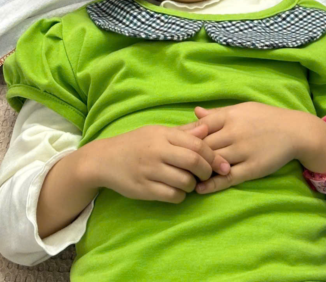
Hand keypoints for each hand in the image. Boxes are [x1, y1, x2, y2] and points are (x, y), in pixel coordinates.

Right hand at [85, 123, 230, 203]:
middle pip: (193, 161)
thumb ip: (182, 132)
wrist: (104, 159)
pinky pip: (171, 195)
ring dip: (193, 185)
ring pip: (184, 181)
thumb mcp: (157, 132)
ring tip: (191, 183)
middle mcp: (157, 151)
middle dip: (207, 170)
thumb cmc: (135, 143)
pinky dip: (180, 195)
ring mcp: (149, 171)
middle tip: (209, 175)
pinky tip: (178, 191)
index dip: (212, 155)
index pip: (196, 143)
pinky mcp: (143, 189)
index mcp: (162, 134)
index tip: (221, 163)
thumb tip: (207, 129)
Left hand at [183, 103, 308, 194]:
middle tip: (173, 163)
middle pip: (204, 145)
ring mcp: (243, 151)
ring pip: (213, 162)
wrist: (294, 131)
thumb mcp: (242, 109)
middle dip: (188, 154)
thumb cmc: (266, 117)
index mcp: (231, 116)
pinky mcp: (251, 168)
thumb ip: (218, 113)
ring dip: (198, 170)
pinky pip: (228, 178)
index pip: (201, 126)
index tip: (174, 143)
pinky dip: (213, 184)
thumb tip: (195, 112)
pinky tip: (200, 188)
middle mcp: (235, 133)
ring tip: (182, 177)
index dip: (186, 136)